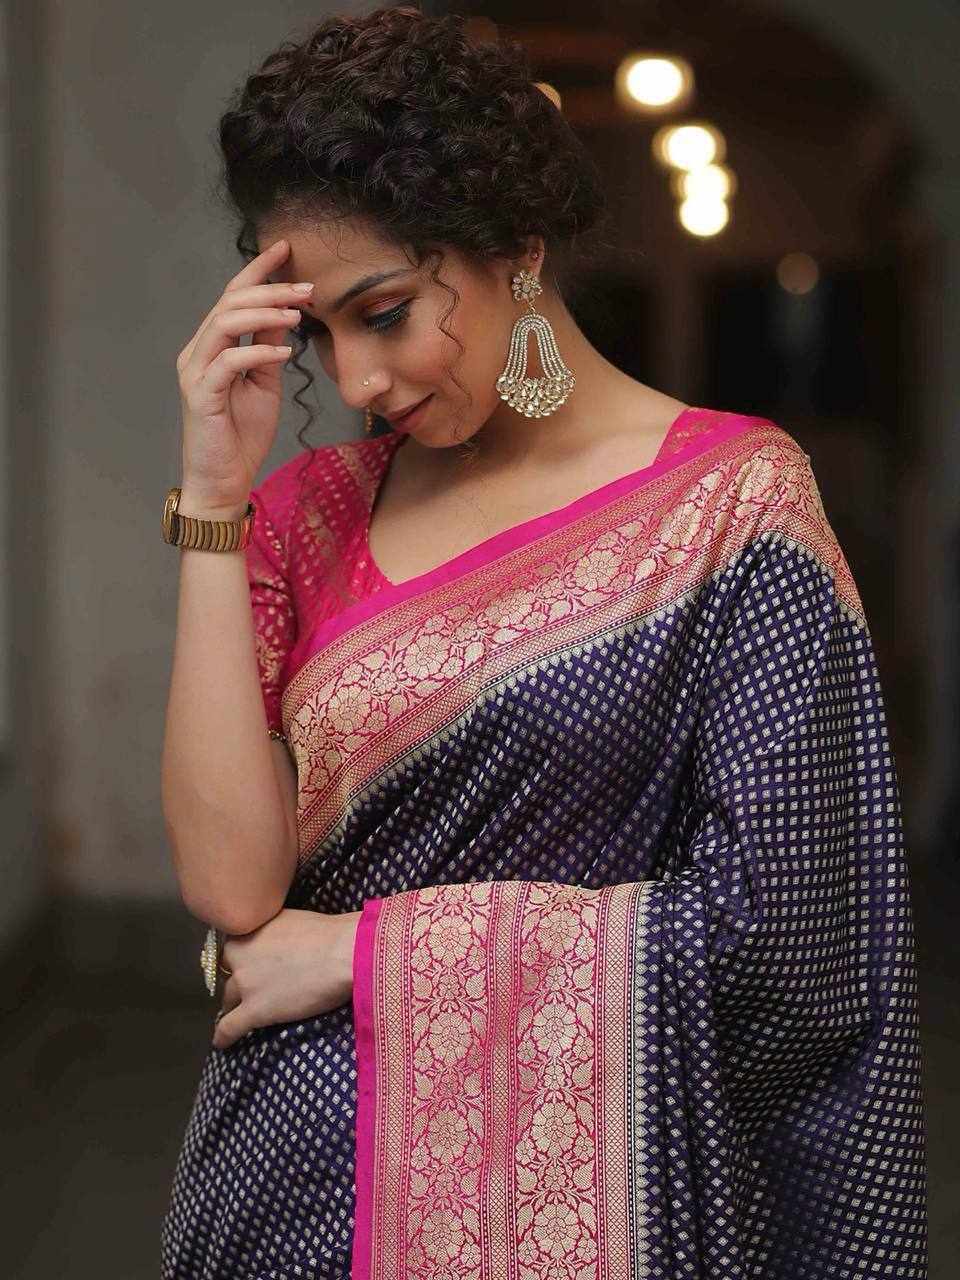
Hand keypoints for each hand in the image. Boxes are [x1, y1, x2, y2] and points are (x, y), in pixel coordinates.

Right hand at [175, 237, 315, 509]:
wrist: (224, 480)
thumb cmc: (241, 435)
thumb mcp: (264, 383)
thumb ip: (268, 348)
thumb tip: (285, 315)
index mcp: (212, 346)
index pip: (232, 296)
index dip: (257, 270)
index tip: (285, 249)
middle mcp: (198, 352)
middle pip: (229, 303)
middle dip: (269, 289)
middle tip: (305, 287)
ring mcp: (195, 372)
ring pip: (224, 323)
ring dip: (264, 314)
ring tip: (297, 315)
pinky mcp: (200, 395)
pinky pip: (228, 362)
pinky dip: (258, 352)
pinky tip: (284, 352)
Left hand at [212, 908, 361, 1049]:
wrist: (342, 953)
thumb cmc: (325, 932)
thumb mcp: (287, 919)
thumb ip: (270, 930)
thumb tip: (271, 938)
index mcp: (247, 930)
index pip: (232, 948)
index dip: (240, 959)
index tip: (248, 966)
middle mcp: (239, 955)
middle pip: (227, 974)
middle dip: (237, 983)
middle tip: (252, 989)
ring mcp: (244, 984)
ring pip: (227, 1000)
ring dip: (234, 1006)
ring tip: (240, 1014)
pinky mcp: (254, 1010)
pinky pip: (229, 1027)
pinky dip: (223, 1036)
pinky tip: (221, 1043)